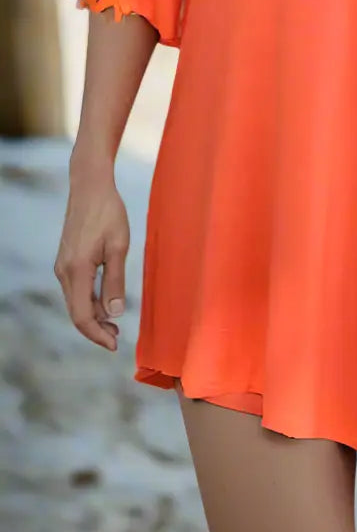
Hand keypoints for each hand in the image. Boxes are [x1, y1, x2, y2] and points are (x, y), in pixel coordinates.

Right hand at [54, 161, 129, 351]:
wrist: (90, 186)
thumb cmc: (108, 212)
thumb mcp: (118, 246)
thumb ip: (115, 281)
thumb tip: (114, 314)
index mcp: (77, 270)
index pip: (82, 315)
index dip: (97, 335)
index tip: (114, 345)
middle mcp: (64, 271)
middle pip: (76, 312)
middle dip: (96, 330)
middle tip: (117, 339)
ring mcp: (62, 265)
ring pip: (75, 302)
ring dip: (93, 316)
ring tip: (115, 323)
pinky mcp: (66, 260)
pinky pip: (75, 289)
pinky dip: (89, 301)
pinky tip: (105, 302)